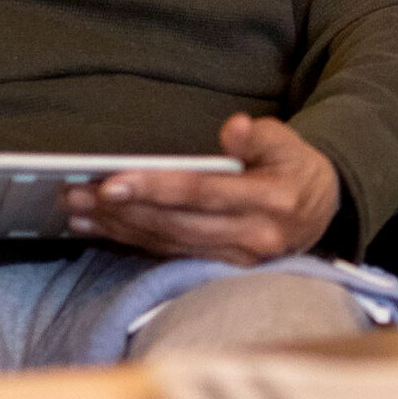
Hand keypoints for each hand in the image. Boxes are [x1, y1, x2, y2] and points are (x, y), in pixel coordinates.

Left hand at [67, 114, 339, 264]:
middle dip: (122, 209)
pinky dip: (131, 241)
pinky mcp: (220, 270)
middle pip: (176, 223)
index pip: (204, 193)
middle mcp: (253, 237)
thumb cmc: (297, 170)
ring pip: (167, 242)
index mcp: (271, 200)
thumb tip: (234, 128)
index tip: (111, 181)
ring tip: (76, 210)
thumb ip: (261, 135)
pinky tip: (100, 229)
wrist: (322, 214)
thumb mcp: (290, 143)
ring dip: (118, 227)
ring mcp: (237, 259)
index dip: (156, 188)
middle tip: (75, 193)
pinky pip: (169, 254)